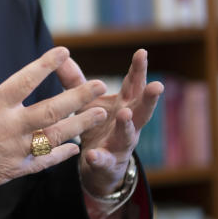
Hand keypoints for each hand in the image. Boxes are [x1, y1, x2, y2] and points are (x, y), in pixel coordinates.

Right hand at [0, 40, 108, 211]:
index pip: (24, 81)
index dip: (45, 65)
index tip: (64, 51)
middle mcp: (7, 129)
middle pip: (50, 111)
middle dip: (78, 97)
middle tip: (101, 84)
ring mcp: (13, 151)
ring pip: (54, 137)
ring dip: (80, 125)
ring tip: (100, 113)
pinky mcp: (14, 170)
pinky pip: (44, 162)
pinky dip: (61, 154)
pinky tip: (76, 145)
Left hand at [57, 49, 163, 196]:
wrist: (100, 166)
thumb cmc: (97, 126)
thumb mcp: (88, 103)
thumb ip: (75, 81)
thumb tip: (61, 55)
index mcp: (124, 106)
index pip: (133, 85)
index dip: (138, 69)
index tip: (142, 52)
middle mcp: (128, 125)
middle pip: (142, 110)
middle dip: (149, 98)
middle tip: (157, 85)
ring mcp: (120, 145)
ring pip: (127, 136)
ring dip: (127, 125)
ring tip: (124, 114)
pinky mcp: (108, 164)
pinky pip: (103, 161)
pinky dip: (98, 158)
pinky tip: (91, 154)